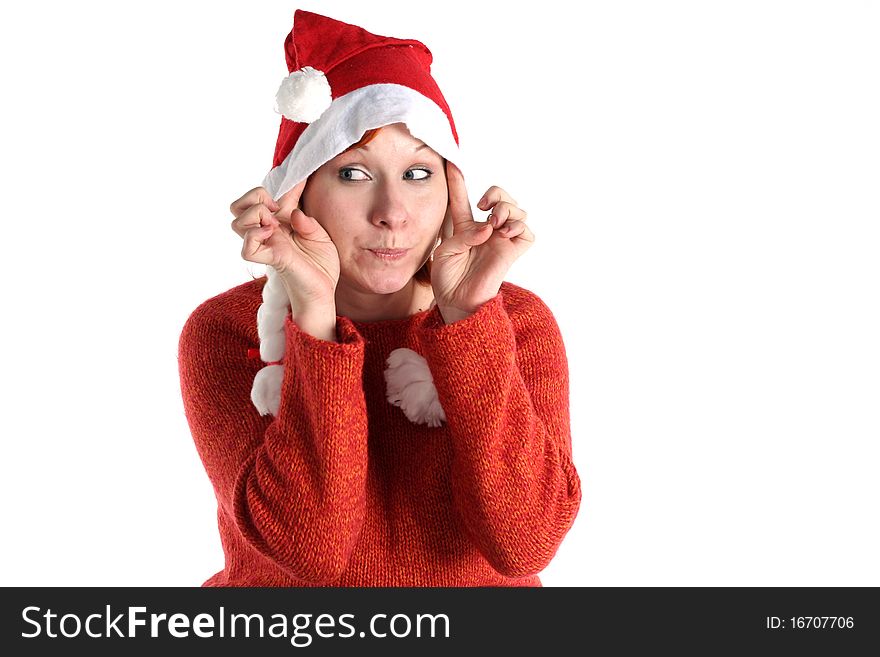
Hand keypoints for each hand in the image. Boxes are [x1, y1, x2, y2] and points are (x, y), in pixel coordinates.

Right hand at [230, 182, 339, 311]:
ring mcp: (267, 245)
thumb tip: (294, 213)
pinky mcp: (270, 259)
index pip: (271, 196)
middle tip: (276, 208)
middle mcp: (269, 232)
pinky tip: (271, 233)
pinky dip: (254, 235)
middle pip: (239, 206)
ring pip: (237, 222)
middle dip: (254, 196)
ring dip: (254, 213)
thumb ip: (308, 221)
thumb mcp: (321, 236)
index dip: (285, 183)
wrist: (324, 290)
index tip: (303, 178)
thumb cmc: (321, 265)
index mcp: (281, 223)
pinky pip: (246, 248)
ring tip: (274, 222)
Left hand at [430, 161, 534, 322]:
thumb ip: (464, 234)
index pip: (463, 199)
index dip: (458, 181)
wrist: (457, 302)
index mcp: (465, 228)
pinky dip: (518, 225)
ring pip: (517, 210)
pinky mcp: (512, 252)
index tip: (451, 162)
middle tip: (483, 205)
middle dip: (497, 193)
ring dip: (506, 208)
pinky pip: (526, 231)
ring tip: (493, 223)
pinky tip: (504, 232)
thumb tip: (489, 227)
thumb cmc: (447, 280)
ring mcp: (501, 241)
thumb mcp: (445, 251)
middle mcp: (486, 231)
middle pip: (501, 198)